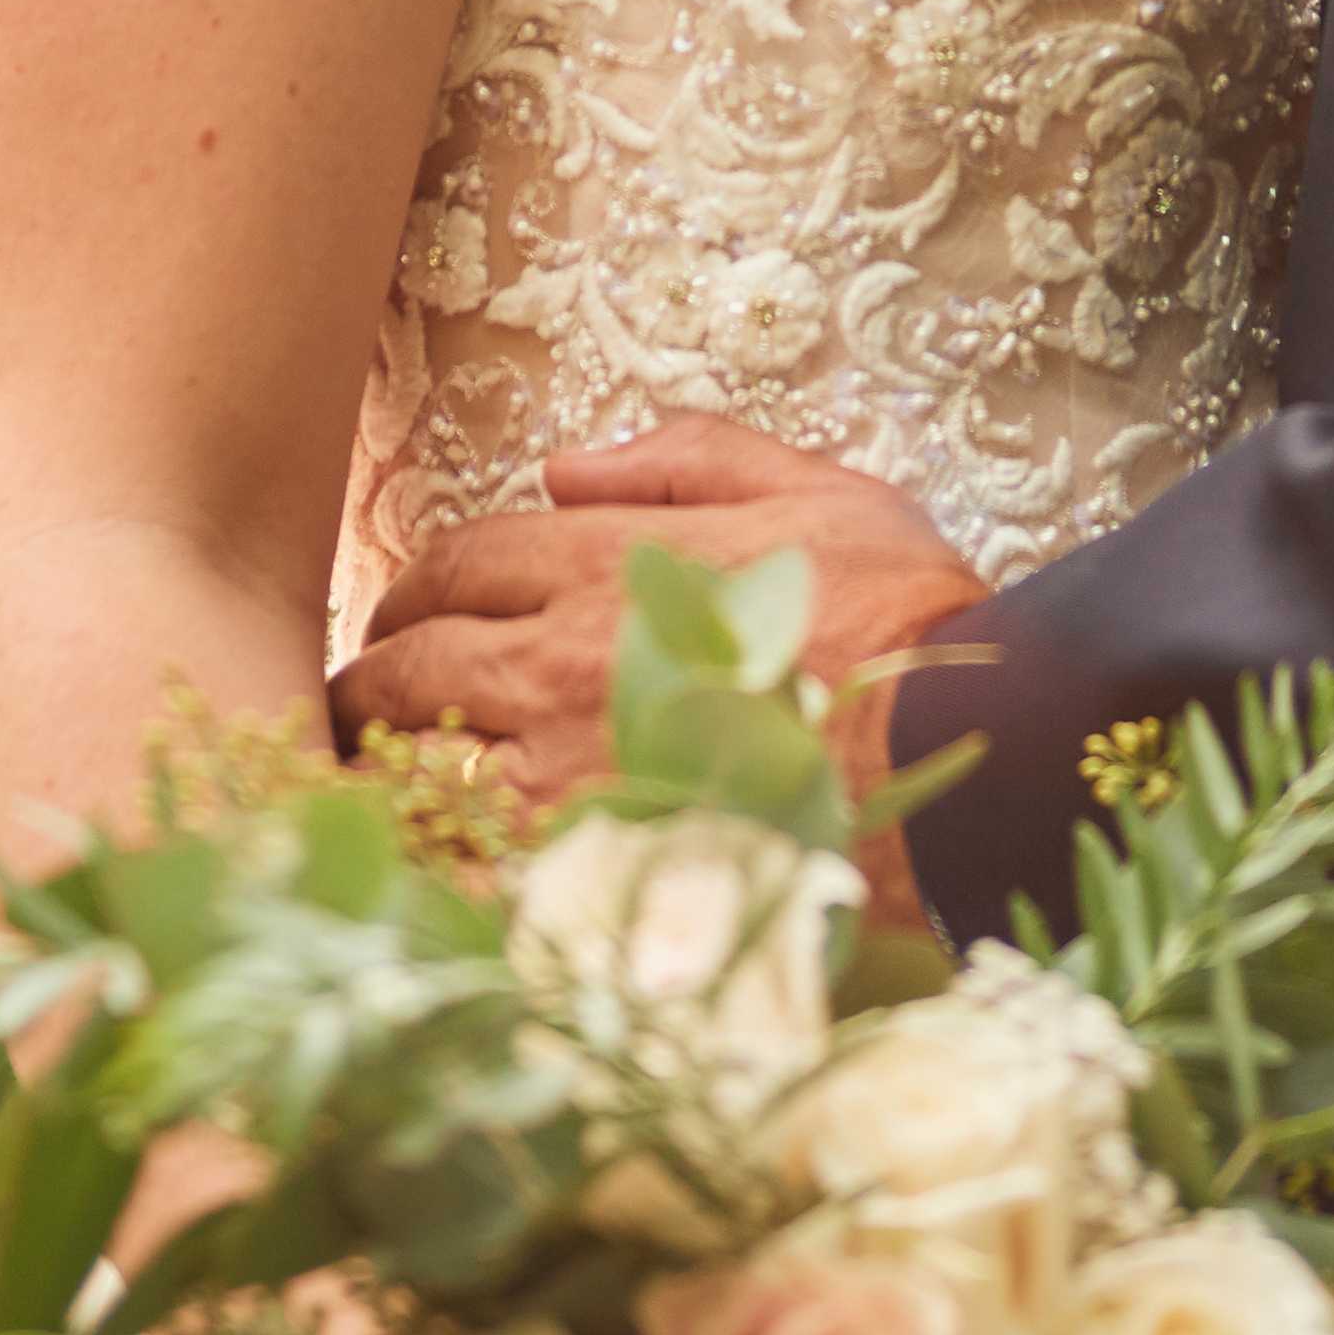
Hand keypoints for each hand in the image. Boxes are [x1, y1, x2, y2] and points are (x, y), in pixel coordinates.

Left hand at [328, 417, 986, 922]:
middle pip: (405, 667)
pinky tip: (431, 872)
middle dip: (376, 680)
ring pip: (412, 772)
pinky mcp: (574, 875)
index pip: (455, 565)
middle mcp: (556, 667)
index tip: (415, 614)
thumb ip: (688, 459)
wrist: (957, 756)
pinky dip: (430, 869)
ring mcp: (557, 779)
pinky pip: (456, 873)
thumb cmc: (900, 620)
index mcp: (601, 567)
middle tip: (376, 699)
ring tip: (388, 788)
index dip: (422, 588)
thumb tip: (564, 465)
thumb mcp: (815, 490)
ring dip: (387, 774)